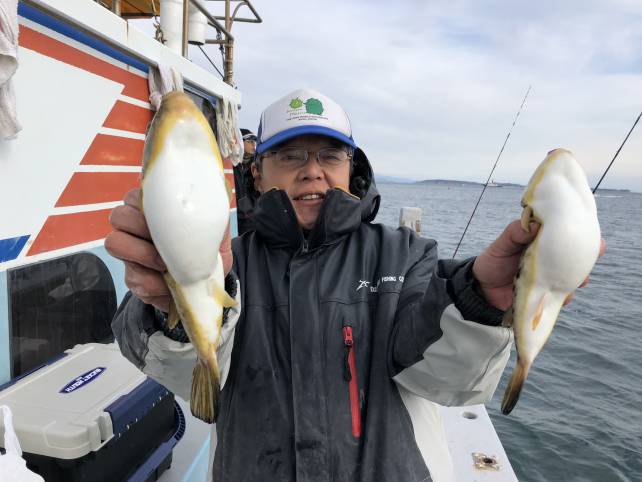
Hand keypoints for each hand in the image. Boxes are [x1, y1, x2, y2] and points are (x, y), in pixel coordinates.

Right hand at [105, 188, 234, 311]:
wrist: (206, 283)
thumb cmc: (206, 250)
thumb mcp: (214, 229)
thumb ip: (210, 212)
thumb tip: (210, 199)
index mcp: (152, 211)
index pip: (134, 196)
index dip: (144, 203)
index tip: (165, 214)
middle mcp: (135, 228)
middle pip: (119, 216)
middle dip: (139, 227)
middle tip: (164, 241)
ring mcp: (130, 252)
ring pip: (114, 243)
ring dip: (141, 254)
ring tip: (165, 265)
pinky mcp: (133, 277)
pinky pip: (132, 277)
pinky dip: (153, 283)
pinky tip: (169, 285)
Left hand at [472, 220, 605, 310]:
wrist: (482, 289)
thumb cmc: (493, 261)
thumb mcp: (502, 244)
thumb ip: (516, 232)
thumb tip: (535, 224)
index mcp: (541, 242)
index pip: (564, 235)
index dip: (580, 233)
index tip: (590, 231)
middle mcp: (550, 260)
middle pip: (575, 257)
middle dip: (586, 257)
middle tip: (591, 255)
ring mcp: (549, 278)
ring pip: (572, 278)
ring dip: (578, 278)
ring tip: (579, 279)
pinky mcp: (546, 295)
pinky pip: (561, 297)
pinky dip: (564, 297)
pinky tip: (563, 297)